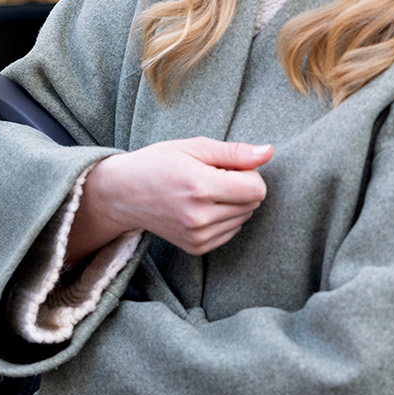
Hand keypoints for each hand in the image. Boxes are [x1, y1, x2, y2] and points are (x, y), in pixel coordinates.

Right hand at [66, 137, 272, 261]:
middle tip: (211, 177)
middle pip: (253, 203)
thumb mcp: (194, 147)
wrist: (123, 194)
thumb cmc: (158, 163)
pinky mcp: (196, 247)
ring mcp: (197, 236)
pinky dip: (224, 218)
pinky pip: (231, 231)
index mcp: (199, 186)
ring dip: (233, 203)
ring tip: (203, 193)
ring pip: (244, 218)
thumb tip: (269, 152)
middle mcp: (199, 216)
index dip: (249, 174)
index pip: (256, 188)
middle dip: (241, 187)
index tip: (227, 167)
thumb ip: (235, 152)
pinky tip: (201, 208)